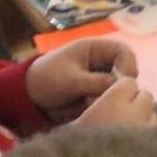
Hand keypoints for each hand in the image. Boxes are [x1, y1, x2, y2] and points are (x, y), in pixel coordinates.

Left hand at [26, 37, 148, 124]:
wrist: (27, 97)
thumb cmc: (46, 80)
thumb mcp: (71, 80)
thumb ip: (97, 82)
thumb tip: (122, 86)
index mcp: (94, 49)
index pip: (122, 51)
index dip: (128, 64)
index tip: (127, 80)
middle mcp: (100, 61)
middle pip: (124, 69)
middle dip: (121, 83)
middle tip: (114, 96)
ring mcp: (99, 77)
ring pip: (118, 85)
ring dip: (112, 95)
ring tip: (97, 102)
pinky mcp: (96, 92)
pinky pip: (109, 96)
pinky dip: (105, 102)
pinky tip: (93, 107)